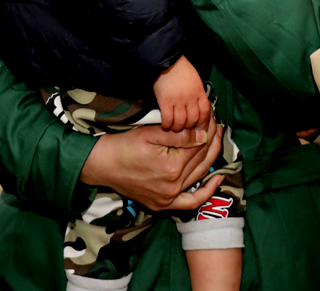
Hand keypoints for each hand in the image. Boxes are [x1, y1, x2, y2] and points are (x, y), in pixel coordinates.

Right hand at [80, 123, 224, 212]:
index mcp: (172, 166)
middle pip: (202, 159)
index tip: (212, 115)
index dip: (208, 127)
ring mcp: (168, 197)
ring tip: (217, 141)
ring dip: (212, 158)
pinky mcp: (163, 204)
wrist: (102, 165)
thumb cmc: (124, 145)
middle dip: (213, 139)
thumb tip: (204, 134)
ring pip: (200, 176)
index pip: (200, 144)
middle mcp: (174, 185)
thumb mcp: (151, 133)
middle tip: (217, 123)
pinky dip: (206, 192)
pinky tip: (217, 179)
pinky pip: (191, 202)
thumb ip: (180, 135)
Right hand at [153, 56, 211, 131]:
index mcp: (199, 92)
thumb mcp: (195, 79)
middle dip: (189, 126)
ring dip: (178, 127)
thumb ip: (197, 92)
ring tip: (174, 127)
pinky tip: (165, 125)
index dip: (202, 121)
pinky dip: (167, 124)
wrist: (166, 61)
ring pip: (181, 122)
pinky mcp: (166, 102)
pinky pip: (168, 119)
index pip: (205, 112)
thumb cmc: (180, 68)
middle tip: (185, 127)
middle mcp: (190, 98)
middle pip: (193, 119)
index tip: (198, 124)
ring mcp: (178, 101)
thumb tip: (197, 105)